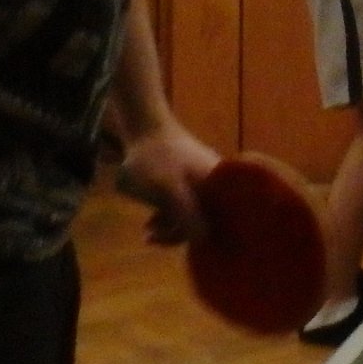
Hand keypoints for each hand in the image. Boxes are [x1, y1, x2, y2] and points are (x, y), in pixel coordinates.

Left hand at [113, 125, 219, 246]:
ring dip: (169, 224)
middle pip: (203, 219)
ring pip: (192, 212)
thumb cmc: (156, 160)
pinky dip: (169, 212)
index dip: (191, 234)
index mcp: (218, 185)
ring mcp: (205, 178)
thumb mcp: (168, 192)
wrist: (145, 125)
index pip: (213, 221)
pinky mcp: (192, 176)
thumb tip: (204, 238)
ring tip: (147, 230)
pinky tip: (151, 219)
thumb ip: (187, 216)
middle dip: (175, 231)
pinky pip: (186, 202)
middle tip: (150, 236)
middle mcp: (218, 182)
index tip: (164, 238)